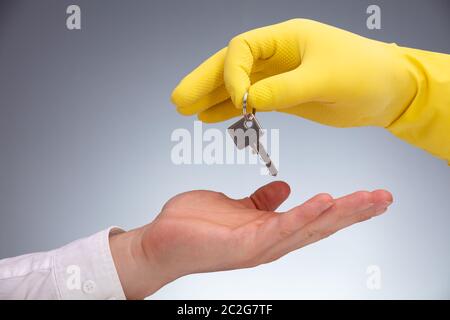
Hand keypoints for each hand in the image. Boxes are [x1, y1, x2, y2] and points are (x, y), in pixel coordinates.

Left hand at [110, 181, 391, 298]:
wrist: (160, 242)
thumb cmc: (195, 225)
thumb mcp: (236, 207)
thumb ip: (261, 202)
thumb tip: (284, 189)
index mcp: (270, 230)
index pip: (314, 219)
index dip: (343, 209)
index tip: (368, 196)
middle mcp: (270, 242)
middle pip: (321, 226)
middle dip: (355, 213)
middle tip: (384, 198)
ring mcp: (260, 246)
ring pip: (309, 228)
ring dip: (340, 214)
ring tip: (367, 200)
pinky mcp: (244, 244)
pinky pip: (280, 227)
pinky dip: (305, 214)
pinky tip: (325, 200)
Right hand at [171, 19, 416, 127]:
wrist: (389, 92)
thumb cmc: (366, 75)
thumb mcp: (325, 81)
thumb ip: (284, 90)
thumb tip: (248, 101)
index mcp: (287, 38)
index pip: (243, 49)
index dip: (232, 73)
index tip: (239, 100)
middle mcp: (279, 55)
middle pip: (231, 65)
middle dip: (204, 81)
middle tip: (178, 99)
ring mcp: (280, 76)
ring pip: (237, 85)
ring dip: (211, 97)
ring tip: (185, 110)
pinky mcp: (285, 96)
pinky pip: (252, 102)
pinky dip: (231, 110)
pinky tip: (212, 118)